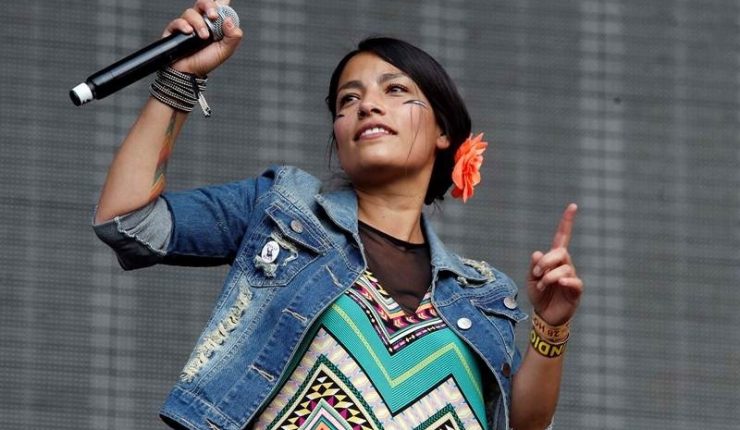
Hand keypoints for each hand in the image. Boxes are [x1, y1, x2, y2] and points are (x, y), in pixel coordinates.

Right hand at [164, 0, 242, 76]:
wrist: (190, 73)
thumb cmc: (206, 61)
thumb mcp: (225, 50)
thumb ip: (233, 36)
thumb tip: (230, 21)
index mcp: (215, 24)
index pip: (219, 7)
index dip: (221, 2)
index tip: (226, 0)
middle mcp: (201, 21)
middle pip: (203, 3)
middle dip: (209, 6)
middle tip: (214, 16)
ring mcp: (188, 24)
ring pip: (191, 12)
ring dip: (199, 24)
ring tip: (203, 37)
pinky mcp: (175, 30)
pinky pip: (178, 21)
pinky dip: (184, 25)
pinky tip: (188, 32)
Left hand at [526, 203, 582, 325]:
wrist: (544, 315)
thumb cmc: (539, 295)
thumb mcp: (530, 279)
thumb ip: (533, 266)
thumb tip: (537, 253)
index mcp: (553, 259)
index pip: (562, 237)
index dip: (567, 222)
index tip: (573, 206)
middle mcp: (565, 265)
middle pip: (560, 252)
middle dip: (546, 261)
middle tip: (537, 273)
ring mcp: (571, 277)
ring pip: (564, 267)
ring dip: (549, 276)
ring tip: (541, 285)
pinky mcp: (576, 290)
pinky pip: (574, 281)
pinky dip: (565, 281)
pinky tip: (559, 284)